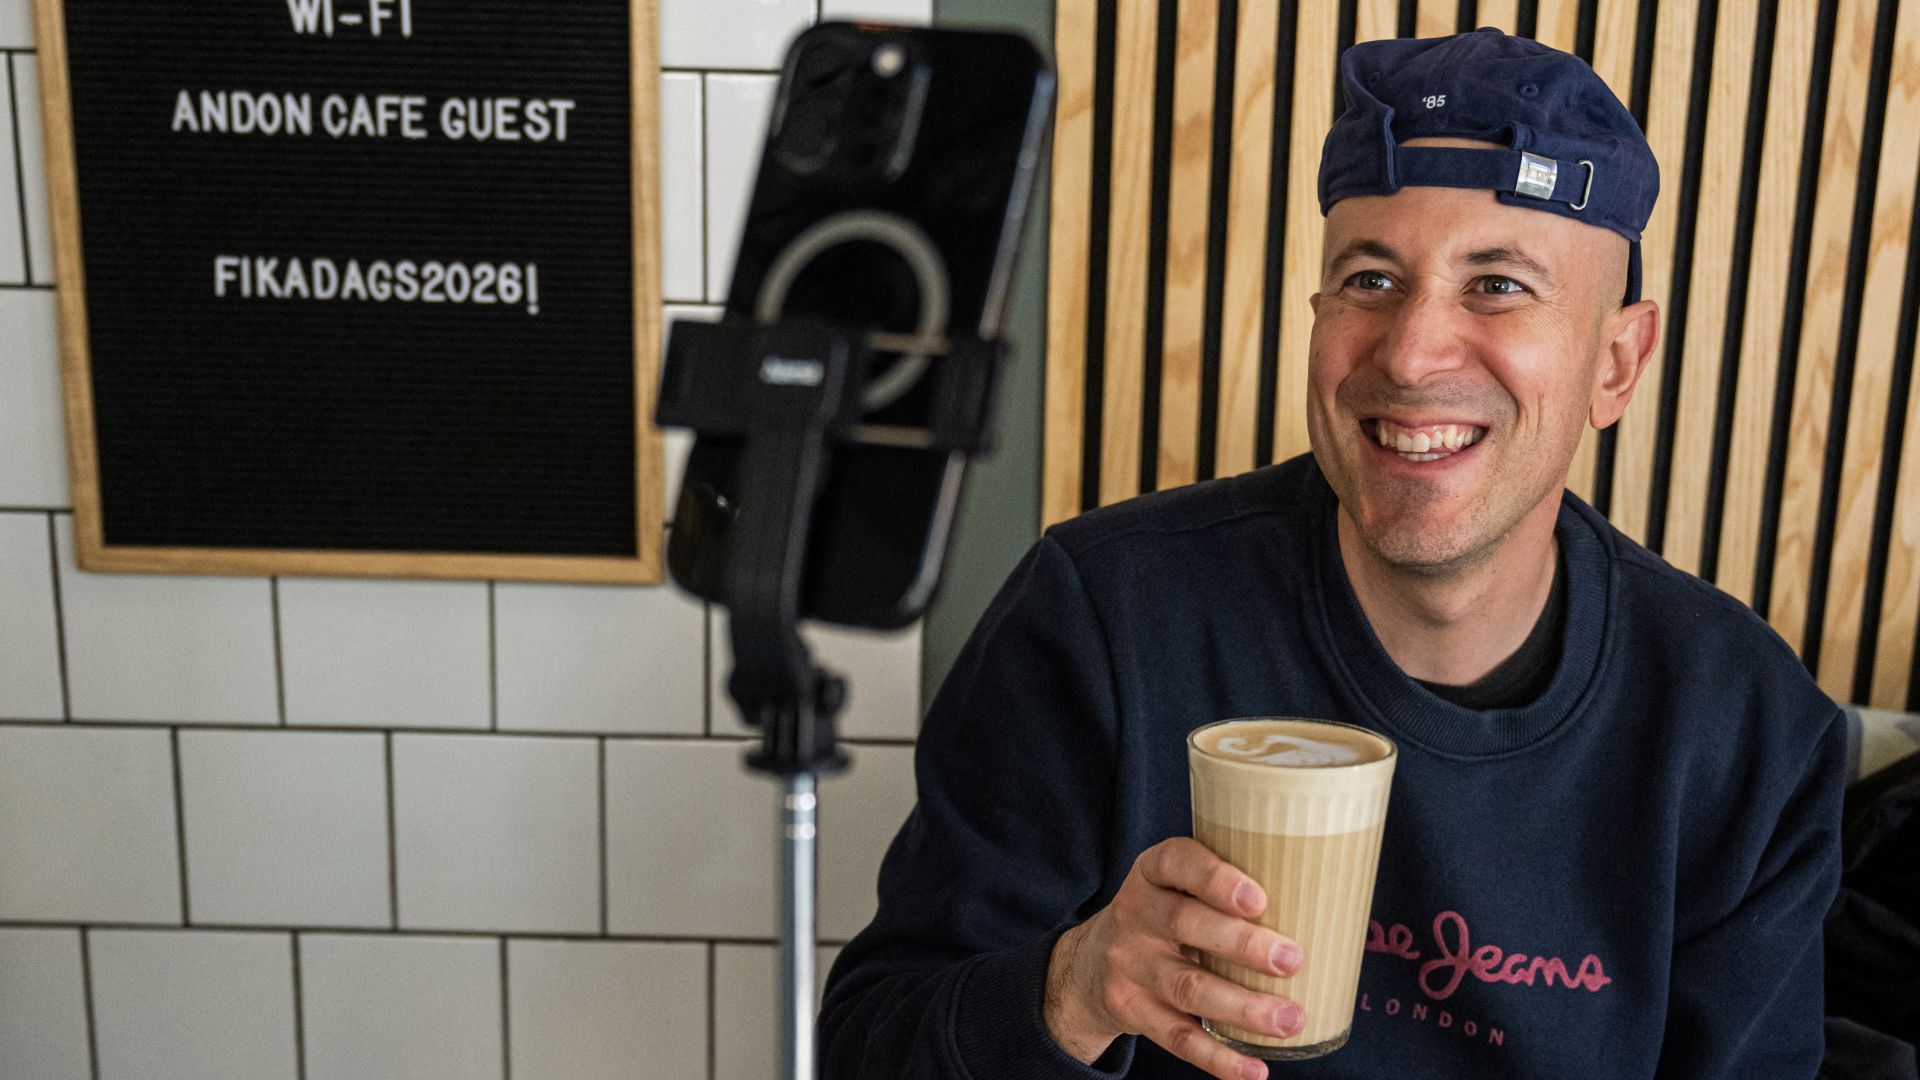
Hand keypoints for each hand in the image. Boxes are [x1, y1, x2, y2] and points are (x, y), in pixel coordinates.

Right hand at [1043, 837, 1305, 1079]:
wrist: (1088, 964)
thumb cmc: (1161, 916)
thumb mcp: (1175, 886)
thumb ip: (1223, 886)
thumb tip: (1322, 900)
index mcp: (1152, 873)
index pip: (1176, 862)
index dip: (1216, 878)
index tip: (1258, 899)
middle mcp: (1135, 913)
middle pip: (1186, 924)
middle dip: (1243, 945)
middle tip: (1293, 960)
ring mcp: (1130, 964)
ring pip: (1188, 987)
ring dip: (1244, 1007)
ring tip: (1290, 1019)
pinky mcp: (1131, 1009)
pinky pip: (1177, 1037)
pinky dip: (1219, 1058)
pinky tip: (1255, 1070)